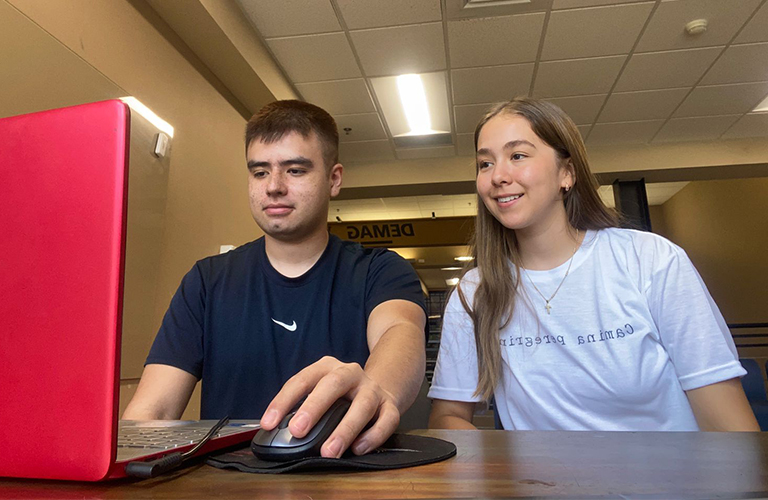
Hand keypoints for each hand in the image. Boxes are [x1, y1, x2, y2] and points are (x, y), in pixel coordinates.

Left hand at [259, 356, 399, 457]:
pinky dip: (373, 436)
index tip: (269, 422)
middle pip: (332, 385)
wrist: (381, 386)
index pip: (302, 380)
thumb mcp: (320, 391)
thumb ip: (303, 408)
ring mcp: (372, 389)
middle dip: (313, 407)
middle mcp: (350, 374)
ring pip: (362, 405)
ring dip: (344, 429)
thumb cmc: (341, 395)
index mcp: (327, 367)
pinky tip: (358, 448)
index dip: (283, 401)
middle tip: (297, 430)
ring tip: (329, 451)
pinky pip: (386, 420)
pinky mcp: (390, 406)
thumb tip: (278, 432)